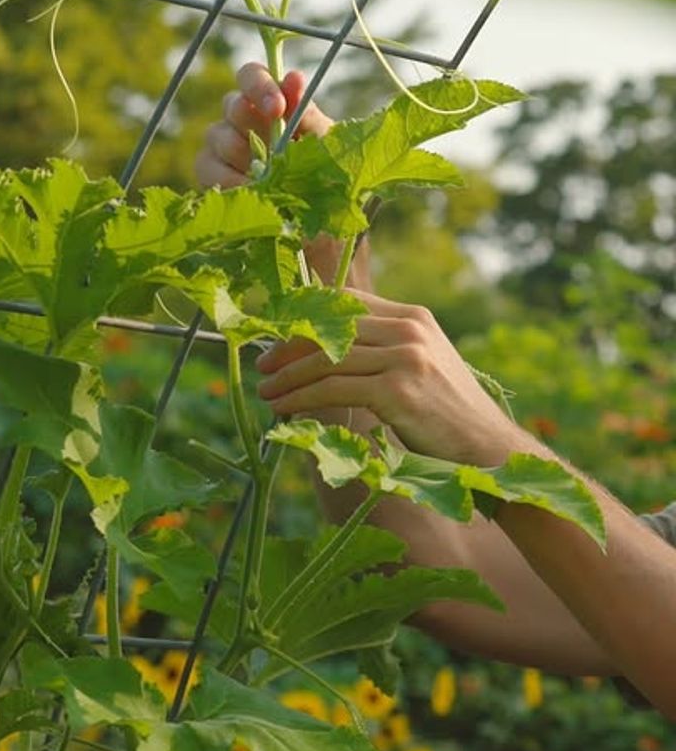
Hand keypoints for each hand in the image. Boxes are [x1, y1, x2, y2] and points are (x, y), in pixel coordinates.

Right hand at [195, 61, 370, 290]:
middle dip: (250, 124)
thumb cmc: (328, 184)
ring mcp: (224, 150)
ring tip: (265, 180)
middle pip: (231, 105)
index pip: (251, 76)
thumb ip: (307, 115)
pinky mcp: (211, 178)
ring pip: (215, 135)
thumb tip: (292, 77)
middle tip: (272, 149)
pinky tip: (250, 194)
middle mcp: (244, 122)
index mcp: (272, 106)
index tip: (277, 109)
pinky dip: (227, 181)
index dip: (259, 85)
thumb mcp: (326, 149)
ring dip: (240, 156)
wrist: (321, 235)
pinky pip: (205, 168)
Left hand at [256, 291, 523, 466]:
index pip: (345, 302)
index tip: (280, 341)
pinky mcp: (397, 390)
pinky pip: (332, 388)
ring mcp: (404, 357)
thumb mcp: (422, 368)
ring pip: (326, 359)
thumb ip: (385, 351)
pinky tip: (283, 410)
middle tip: (263, 368)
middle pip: (330, 327)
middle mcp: (408, 329)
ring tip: (265, 392)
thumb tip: (332, 354)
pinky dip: (300, 399)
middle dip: (289, 348)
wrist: (487, 448)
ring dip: (287, 377)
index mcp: (413, 317)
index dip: (306, 319)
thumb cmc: (448, 417)